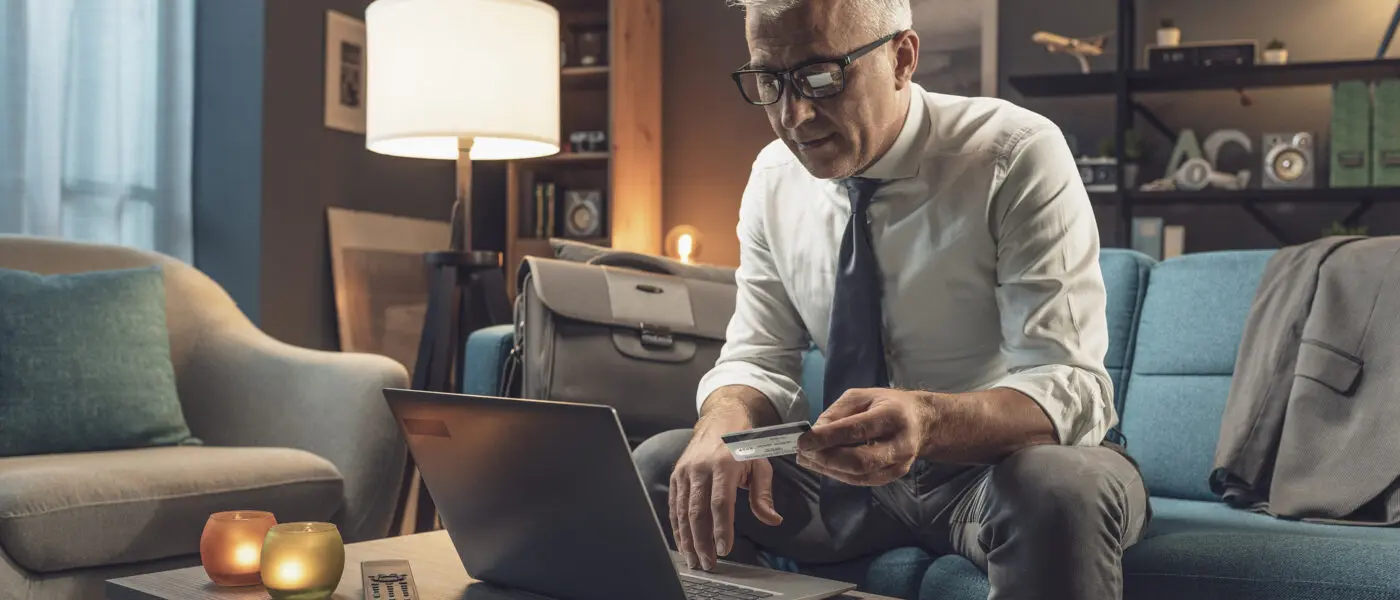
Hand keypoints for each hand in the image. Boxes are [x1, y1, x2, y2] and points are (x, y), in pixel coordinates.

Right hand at [669, 413, 783, 570]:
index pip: (721, 502)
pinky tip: (683, 544)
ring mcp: (685, 472)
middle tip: (709, 564)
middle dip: (702, 541)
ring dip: (687, 539)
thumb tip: (773, 520)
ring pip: (682, 512)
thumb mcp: (760, 465)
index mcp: (724, 465)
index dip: (721, 528)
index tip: (724, 550)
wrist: (719, 422)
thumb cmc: (743, 447)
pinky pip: (674, 506)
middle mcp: (700, 468)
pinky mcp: (676, 476)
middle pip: (698, 511)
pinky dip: (677, 528)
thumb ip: (763, 495)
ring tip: (695, 560)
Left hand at [796, 388, 935, 486]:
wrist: (922, 422)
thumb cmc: (887, 404)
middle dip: (826, 459)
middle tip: (802, 453)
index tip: (803, 441)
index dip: (827, 438)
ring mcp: (899, 464)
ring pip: (859, 475)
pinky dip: (838, 475)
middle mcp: (900, 444)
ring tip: (807, 460)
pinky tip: (822, 466)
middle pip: (859, 460)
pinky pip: (861, 481)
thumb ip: (838, 413)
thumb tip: (815, 433)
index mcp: (892, 416)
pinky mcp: (893, 476)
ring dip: (828, 470)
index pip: (857, 430)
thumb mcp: (862, 396)